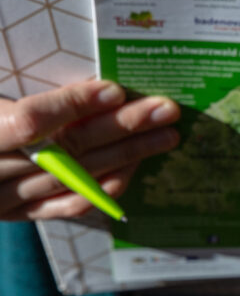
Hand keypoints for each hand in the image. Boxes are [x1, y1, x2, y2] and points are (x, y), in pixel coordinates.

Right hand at [0, 80, 179, 220]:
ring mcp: (2, 199)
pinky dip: (103, 187)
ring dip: (127, 154)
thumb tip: (76, 81)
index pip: (29, 121)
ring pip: (75, 176)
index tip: (115, 89)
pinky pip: (66, 206)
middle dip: (123, 126)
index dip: (74, 104)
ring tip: (167, 134)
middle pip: (66, 147)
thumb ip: (17, 101)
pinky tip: (133, 168)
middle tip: (167, 109)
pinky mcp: (15, 214)